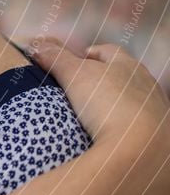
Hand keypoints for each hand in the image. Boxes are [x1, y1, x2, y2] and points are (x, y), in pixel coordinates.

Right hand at [30, 38, 169, 194]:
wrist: (144, 150)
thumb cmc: (109, 104)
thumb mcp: (74, 74)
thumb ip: (56, 57)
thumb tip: (37, 44)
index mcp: (128, 65)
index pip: (108, 51)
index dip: (89, 54)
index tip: (74, 61)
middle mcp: (146, 85)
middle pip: (121, 76)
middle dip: (102, 80)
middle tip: (78, 88)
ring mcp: (155, 112)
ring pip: (131, 102)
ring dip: (113, 106)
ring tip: (90, 117)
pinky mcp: (157, 138)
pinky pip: (135, 127)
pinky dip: (122, 128)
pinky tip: (107, 137)